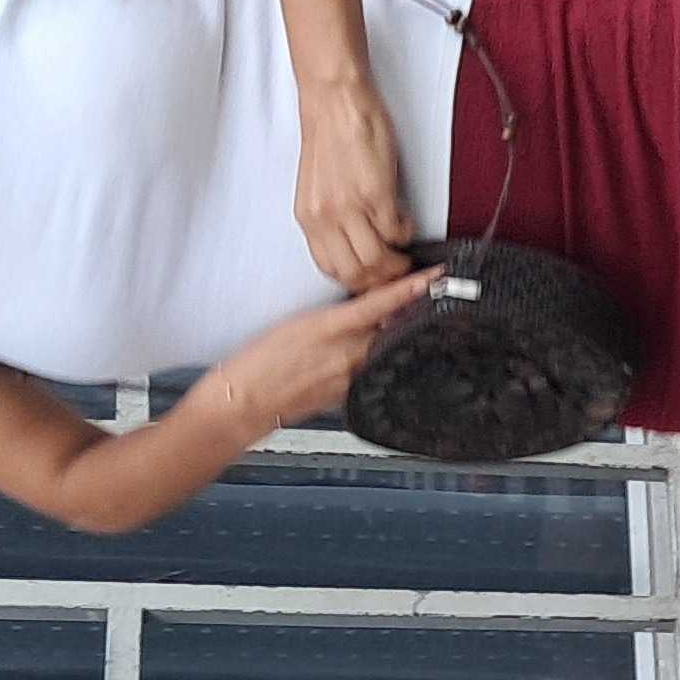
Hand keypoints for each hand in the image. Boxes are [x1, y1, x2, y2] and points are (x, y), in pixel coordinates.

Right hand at [209, 272, 433, 436]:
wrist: (241, 403)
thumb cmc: (257, 363)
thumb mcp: (294, 326)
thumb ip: (335, 318)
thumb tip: (362, 311)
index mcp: (329, 327)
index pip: (382, 302)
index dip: (414, 287)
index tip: (437, 276)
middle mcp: (346, 353)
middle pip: (392, 328)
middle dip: (405, 315)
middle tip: (416, 303)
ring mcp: (349, 377)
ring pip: (382, 351)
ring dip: (384, 340)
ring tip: (370, 336)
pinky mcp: (347, 396)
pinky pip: (367, 373)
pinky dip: (368, 363)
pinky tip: (352, 363)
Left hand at [295, 71, 412, 288]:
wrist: (335, 101)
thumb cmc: (331, 134)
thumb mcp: (320, 186)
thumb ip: (333, 216)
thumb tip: (355, 239)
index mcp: (308, 216)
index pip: (330, 267)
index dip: (356, 280)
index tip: (372, 277)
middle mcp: (325, 216)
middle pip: (354, 273)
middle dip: (379, 278)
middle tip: (394, 270)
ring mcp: (350, 207)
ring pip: (376, 260)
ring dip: (397, 262)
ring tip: (404, 250)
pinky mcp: (376, 194)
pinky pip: (396, 232)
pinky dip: (406, 233)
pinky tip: (404, 221)